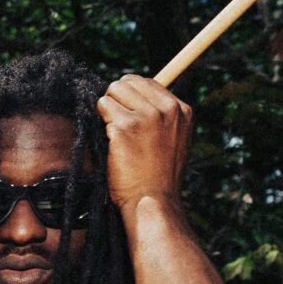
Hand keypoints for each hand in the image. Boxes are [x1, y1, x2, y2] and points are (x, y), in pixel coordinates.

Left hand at [100, 74, 192, 206]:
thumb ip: (161, 116)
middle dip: (117, 100)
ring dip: (107, 111)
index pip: (147, 82)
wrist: (152, 202)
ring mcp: (147, 116)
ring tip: (116, 136)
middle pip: (128, 82)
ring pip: (112, 91)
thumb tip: (134, 95)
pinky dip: (100, 123)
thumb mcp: (173, 140)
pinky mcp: (125, 126)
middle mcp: (168, 108)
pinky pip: (102, 107)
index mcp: (182, 110)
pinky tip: (111, 143)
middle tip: (118, 126)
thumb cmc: (157, 176)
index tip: (128, 115)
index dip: (130, 97)